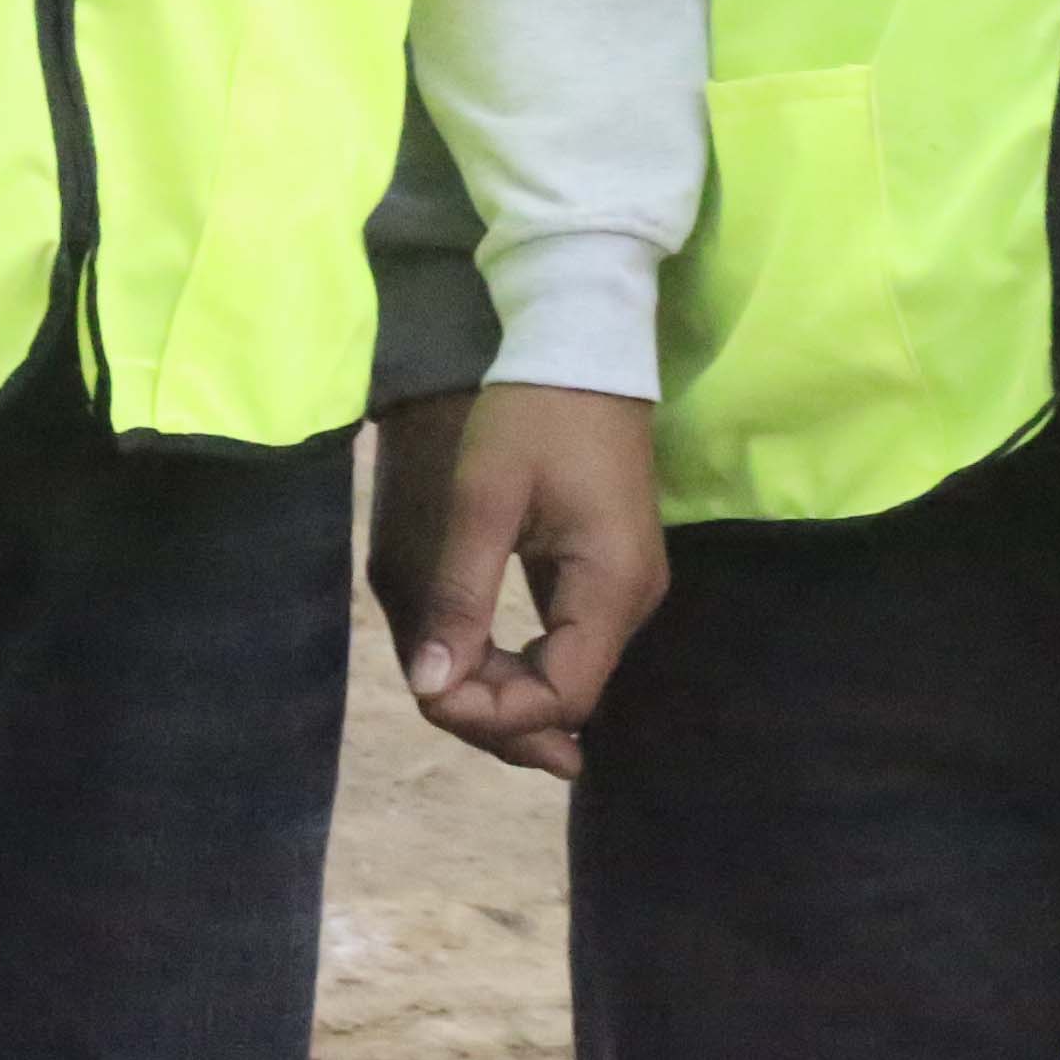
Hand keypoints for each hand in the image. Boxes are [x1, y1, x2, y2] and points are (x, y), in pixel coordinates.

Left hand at [367, 382, 666, 777]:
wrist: (583, 345)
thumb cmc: (533, 411)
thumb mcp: (484, 498)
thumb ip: (460, 596)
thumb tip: (428, 687)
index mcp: (611, 585)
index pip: (562, 696)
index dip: (495, 715)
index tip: (429, 693)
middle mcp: (632, 602)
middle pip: (568, 698)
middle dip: (496, 712)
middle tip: (426, 695)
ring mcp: (626, 591)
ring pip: (568, 678)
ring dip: (507, 693)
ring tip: (445, 688)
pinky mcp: (608, 576)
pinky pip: (569, 646)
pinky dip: (523, 665)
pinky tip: (481, 667)